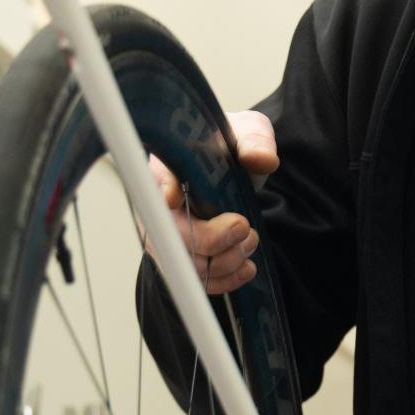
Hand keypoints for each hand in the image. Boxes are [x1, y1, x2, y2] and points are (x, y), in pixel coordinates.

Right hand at [144, 111, 277, 296]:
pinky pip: (196, 281)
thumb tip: (260, 159)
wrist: (233, 170)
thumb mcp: (247, 132)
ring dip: (225, 261)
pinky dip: (225, 280)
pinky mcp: (183, 257)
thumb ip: (255, 141)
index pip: (154, 183)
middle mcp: (158, 205)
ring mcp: (167, 235)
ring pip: (186, 264)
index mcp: (166, 166)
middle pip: (169, 235)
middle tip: (244, 226)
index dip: (163, 193)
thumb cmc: (231, 149)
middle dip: (211, 240)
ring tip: (250, 240)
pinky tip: (246, 267)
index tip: (176, 197)